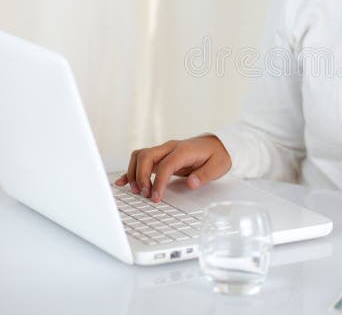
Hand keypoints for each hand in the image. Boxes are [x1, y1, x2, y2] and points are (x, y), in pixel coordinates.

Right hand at [113, 134, 231, 201]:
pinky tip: (123, 182)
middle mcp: (171, 148)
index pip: (165, 165)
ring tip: (138, 191)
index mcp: (184, 150)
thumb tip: (191, 183)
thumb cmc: (218, 155)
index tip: (156, 197)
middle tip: (145, 194)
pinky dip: (131, 170)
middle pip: (146, 156)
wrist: (219, 144)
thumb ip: (204, 175)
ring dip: (134, 173)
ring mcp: (164, 150)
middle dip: (141, 176)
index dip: (158, 182)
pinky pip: (141, 160)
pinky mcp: (161, 156)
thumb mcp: (218, 166)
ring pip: (140, 156)